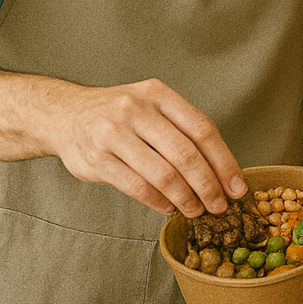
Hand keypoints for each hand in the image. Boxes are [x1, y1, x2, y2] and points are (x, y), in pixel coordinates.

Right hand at [47, 77, 245, 217]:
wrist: (63, 115)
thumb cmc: (119, 114)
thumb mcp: (152, 106)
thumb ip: (182, 129)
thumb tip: (222, 170)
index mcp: (158, 94)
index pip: (203, 130)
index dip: (224, 161)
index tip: (237, 186)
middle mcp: (136, 110)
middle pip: (186, 155)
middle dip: (209, 185)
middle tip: (220, 205)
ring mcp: (114, 134)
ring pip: (163, 175)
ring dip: (186, 198)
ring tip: (196, 210)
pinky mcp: (97, 159)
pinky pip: (138, 187)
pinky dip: (159, 202)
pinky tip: (169, 208)